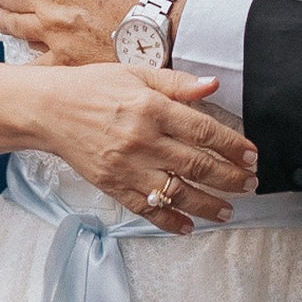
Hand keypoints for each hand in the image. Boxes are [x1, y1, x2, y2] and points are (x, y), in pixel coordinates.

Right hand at [36, 62, 258, 236]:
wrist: (50, 110)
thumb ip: (178, 83)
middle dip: (229, 177)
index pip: (203, 130)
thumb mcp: (137, 74)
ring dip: (207, 205)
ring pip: (176, 192)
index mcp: (152, 108)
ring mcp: (127, 167)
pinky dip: (169, 222)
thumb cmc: (94, 87)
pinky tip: (187, 227)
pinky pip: (146, 209)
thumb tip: (214, 84)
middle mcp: (142, 140)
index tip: (251, 155)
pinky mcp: (113, 186)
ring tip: (228, 211)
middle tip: (250, 184)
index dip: (232, 145)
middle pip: (196, 164)